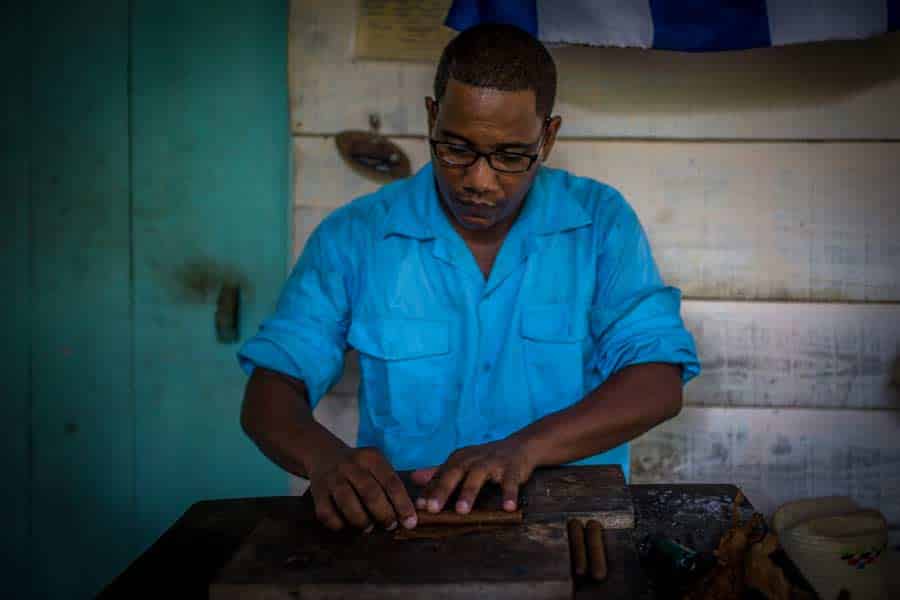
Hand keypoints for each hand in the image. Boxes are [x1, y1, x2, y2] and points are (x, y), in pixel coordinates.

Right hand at [307, 446, 417, 531]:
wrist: (323, 455)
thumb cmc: (359, 467)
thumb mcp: (377, 464)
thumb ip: (394, 483)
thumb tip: (412, 511)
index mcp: (371, 457)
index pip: (391, 482)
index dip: (402, 504)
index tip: (410, 522)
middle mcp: (351, 465)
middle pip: (370, 492)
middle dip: (384, 514)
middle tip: (390, 526)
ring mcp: (332, 478)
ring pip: (348, 502)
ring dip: (361, 520)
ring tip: (369, 528)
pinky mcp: (316, 491)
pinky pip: (327, 513)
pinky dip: (338, 524)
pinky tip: (347, 526)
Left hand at [411, 437, 536, 514]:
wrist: (520, 446)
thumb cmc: (486, 460)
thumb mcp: (462, 463)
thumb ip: (439, 472)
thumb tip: (414, 478)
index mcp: (459, 459)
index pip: (440, 476)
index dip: (429, 491)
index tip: (418, 508)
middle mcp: (473, 459)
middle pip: (455, 473)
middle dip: (443, 490)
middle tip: (432, 509)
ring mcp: (493, 463)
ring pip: (478, 476)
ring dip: (469, 492)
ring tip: (461, 511)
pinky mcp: (512, 469)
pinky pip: (510, 482)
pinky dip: (509, 494)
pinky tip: (508, 508)